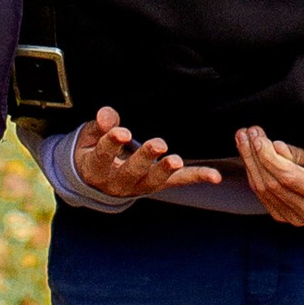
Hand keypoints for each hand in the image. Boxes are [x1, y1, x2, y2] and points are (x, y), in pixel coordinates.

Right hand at [68, 105, 223, 198]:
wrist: (97, 179)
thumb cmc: (93, 149)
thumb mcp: (89, 136)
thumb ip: (100, 126)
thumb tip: (107, 117)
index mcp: (95, 169)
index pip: (103, 156)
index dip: (112, 143)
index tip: (124, 132)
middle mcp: (117, 183)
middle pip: (130, 172)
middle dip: (145, 158)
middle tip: (158, 144)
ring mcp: (138, 187)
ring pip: (153, 181)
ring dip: (166, 170)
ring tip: (177, 161)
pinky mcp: (157, 185)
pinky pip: (177, 182)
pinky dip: (196, 177)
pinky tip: (214, 176)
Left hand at [234, 129, 303, 226]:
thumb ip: (293, 153)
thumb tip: (272, 146)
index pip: (289, 177)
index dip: (269, 157)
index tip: (257, 139)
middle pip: (273, 184)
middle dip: (255, 156)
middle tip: (246, 133)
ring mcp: (296, 219)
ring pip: (263, 190)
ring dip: (249, 163)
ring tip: (243, 140)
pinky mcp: (282, 217)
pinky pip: (261, 195)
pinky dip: (252, 174)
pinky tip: (248, 157)